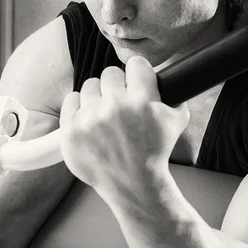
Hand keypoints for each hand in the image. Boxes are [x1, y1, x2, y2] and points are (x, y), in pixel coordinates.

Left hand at [59, 56, 189, 199]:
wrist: (132, 184)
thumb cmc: (155, 153)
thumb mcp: (176, 121)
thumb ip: (175, 94)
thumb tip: (169, 74)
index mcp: (142, 101)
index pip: (135, 64)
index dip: (137, 74)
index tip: (135, 83)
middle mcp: (114, 107)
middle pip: (110, 73)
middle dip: (117, 87)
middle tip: (120, 105)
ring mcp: (90, 119)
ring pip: (90, 85)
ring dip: (98, 97)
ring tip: (105, 116)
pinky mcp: (71, 131)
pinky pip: (71, 100)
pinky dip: (79, 108)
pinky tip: (90, 121)